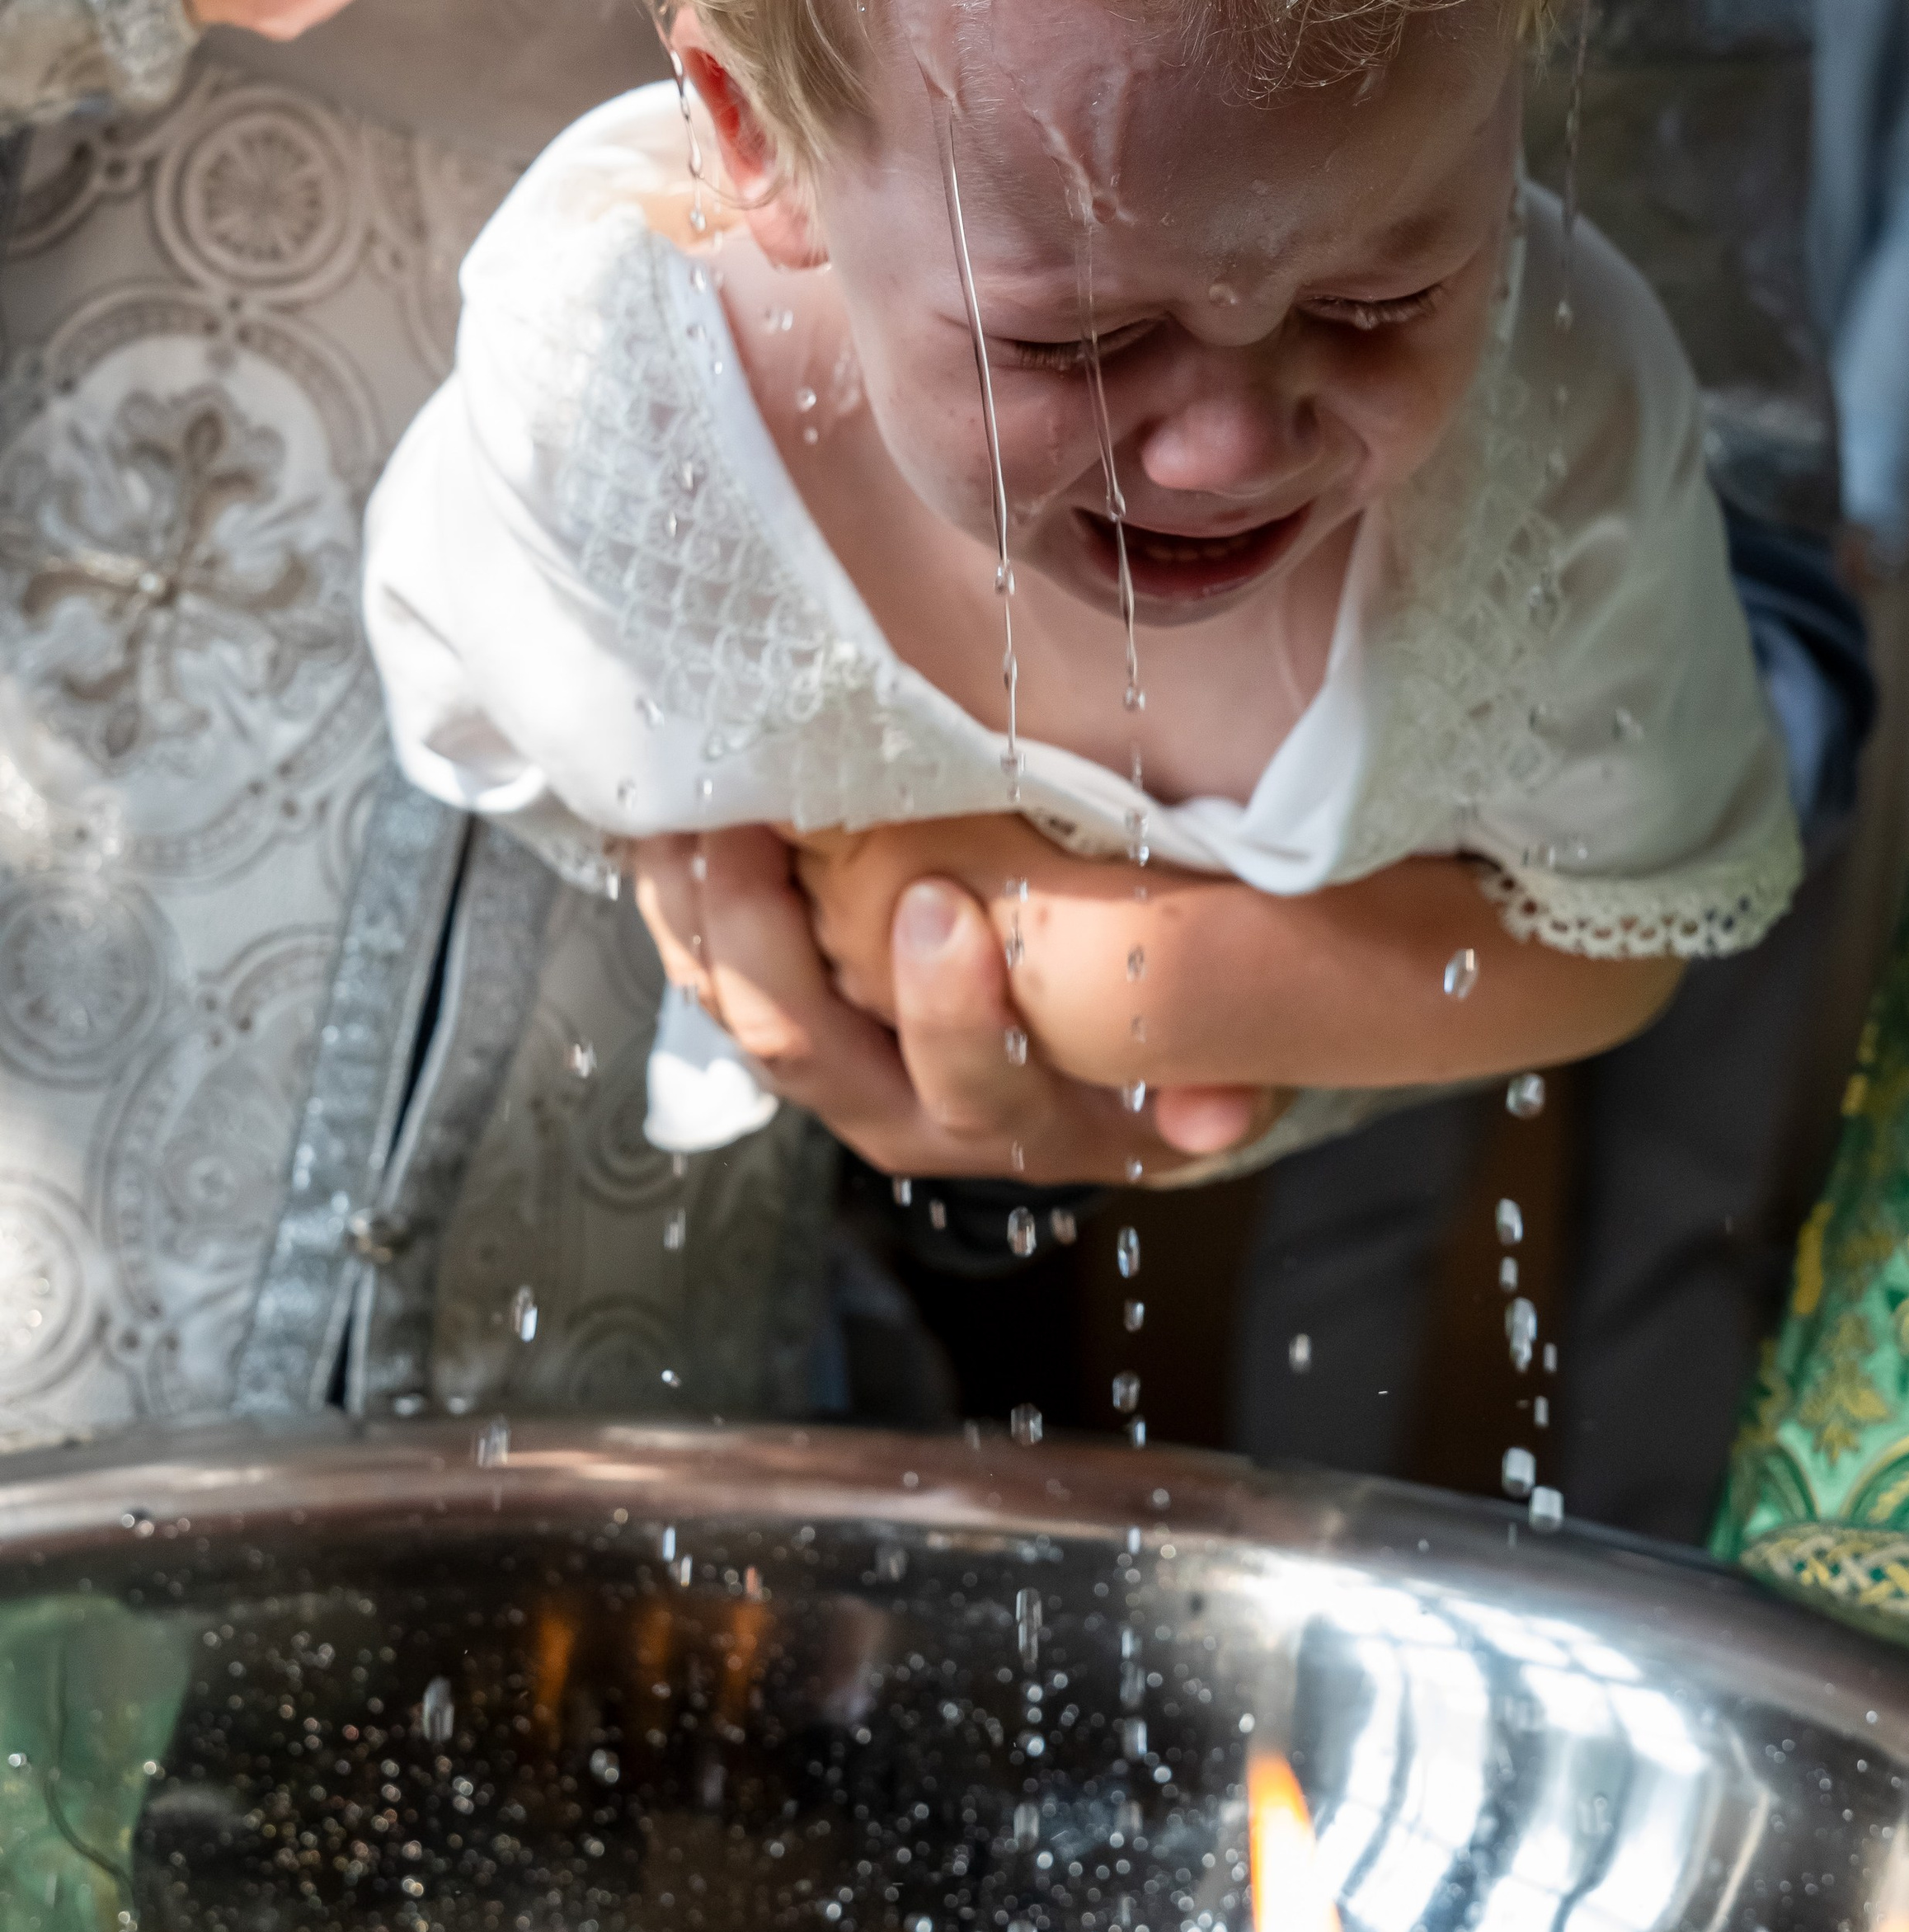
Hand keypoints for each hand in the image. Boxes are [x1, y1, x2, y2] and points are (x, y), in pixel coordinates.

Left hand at [634, 829, 1271, 1182]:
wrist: (1114, 1069)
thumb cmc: (1161, 1042)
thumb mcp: (1212, 1068)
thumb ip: (1218, 1091)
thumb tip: (1218, 1110)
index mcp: (1016, 1120)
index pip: (968, 1082)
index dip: (943, 1009)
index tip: (937, 905)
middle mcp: (909, 1112)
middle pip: (807, 1043)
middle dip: (763, 933)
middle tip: (757, 825)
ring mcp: (844, 1069)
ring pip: (740, 1010)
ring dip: (698, 915)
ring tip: (684, 811)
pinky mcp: (803, 1022)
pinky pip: (714, 977)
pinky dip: (685, 904)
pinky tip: (666, 826)